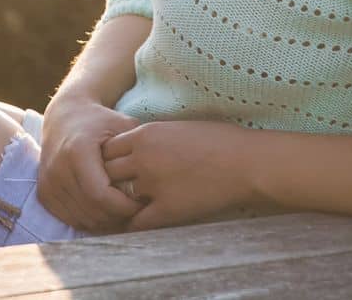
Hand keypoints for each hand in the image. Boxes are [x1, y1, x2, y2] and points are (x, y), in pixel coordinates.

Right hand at [37, 92, 145, 231]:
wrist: (65, 117)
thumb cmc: (100, 121)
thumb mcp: (122, 126)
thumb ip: (137, 150)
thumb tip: (157, 178)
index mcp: (77, 152)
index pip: (101, 196)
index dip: (124, 206)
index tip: (142, 202)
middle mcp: (57, 169)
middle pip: (92, 211)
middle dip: (118, 217)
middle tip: (136, 211)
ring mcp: (48, 183)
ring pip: (81, 219)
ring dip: (105, 222)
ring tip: (122, 210)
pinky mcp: (44, 193)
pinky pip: (70, 219)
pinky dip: (89, 220)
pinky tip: (105, 210)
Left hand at [100, 121, 259, 232]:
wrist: (245, 162)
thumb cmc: (218, 141)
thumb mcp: (176, 128)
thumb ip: (152, 138)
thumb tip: (135, 146)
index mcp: (144, 134)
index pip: (107, 149)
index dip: (109, 160)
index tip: (114, 168)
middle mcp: (142, 158)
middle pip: (106, 173)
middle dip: (108, 181)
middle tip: (111, 190)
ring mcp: (152, 184)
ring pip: (118, 198)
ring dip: (119, 203)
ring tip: (120, 209)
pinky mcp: (166, 209)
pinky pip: (136, 222)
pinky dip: (132, 224)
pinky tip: (136, 224)